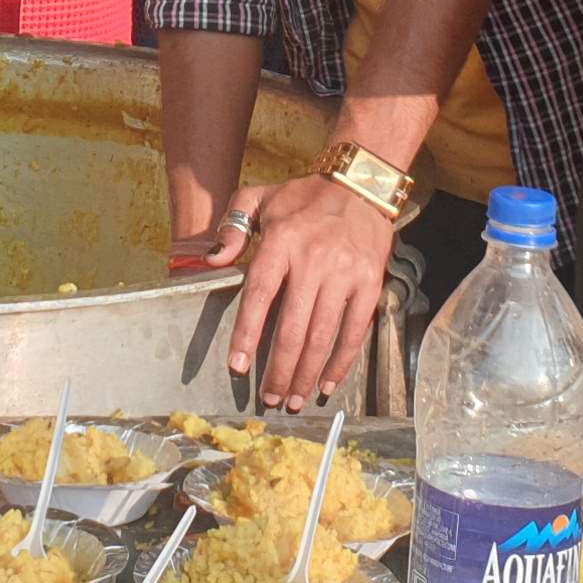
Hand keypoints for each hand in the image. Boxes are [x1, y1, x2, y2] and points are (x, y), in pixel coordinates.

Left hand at [210, 175, 397, 409]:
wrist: (359, 184)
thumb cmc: (303, 197)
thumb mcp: (259, 198)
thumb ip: (232, 226)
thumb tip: (213, 260)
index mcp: (281, 242)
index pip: (259, 295)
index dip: (246, 334)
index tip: (236, 366)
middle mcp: (313, 261)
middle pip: (292, 328)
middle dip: (278, 370)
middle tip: (269, 398)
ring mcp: (344, 275)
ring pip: (322, 336)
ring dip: (305, 373)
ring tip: (292, 399)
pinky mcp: (369, 284)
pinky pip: (355, 331)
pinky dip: (341, 362)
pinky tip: (327, 383)